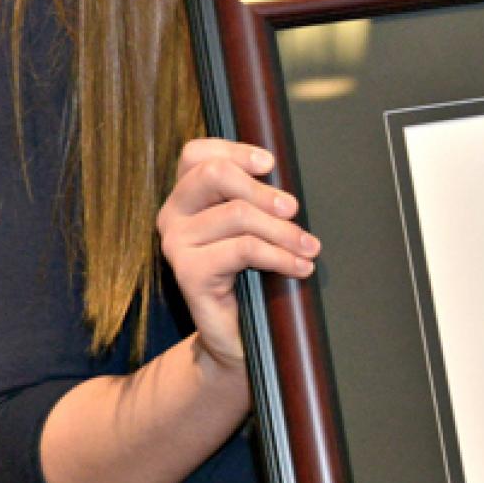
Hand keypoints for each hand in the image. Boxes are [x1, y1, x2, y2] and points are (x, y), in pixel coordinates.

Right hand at [157, 140, 319, 370]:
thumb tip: (285, 173)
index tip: (270, 164)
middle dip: (262, 189)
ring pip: (237, 214)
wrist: (238, 332)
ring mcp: (177, 244)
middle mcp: (174, 214)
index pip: (197, 154)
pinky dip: (280, 255)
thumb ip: (258, 197)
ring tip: (309, 247)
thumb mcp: (255, 225)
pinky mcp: (188, 272)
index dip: (235, 150)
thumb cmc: (251, 271)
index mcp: (188, 195)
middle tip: (294, 209)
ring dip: (282, 230)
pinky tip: (300, 266)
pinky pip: (244, 249)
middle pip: (214, 174)